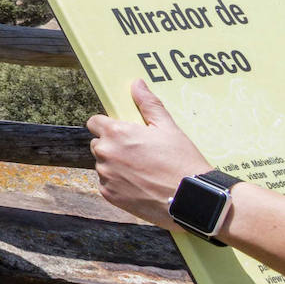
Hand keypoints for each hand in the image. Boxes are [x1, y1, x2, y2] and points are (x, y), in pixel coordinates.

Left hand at [86, 79, 211, 229]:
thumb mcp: (168, 127)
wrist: (190, 199)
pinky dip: (119, 185)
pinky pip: (107, 184)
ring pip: (103, 165)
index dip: (107, 126)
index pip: (94, 122)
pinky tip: (140, 185)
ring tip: (142, 171)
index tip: (122, 132)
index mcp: (116, 133)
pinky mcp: (109, 195)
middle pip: (98, 144)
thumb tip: (137, 84)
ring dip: (115, 166)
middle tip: (138, 153)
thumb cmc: (181, 161)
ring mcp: (105, 175)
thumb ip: (148, 104)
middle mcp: (105, 152)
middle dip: (113, 146)